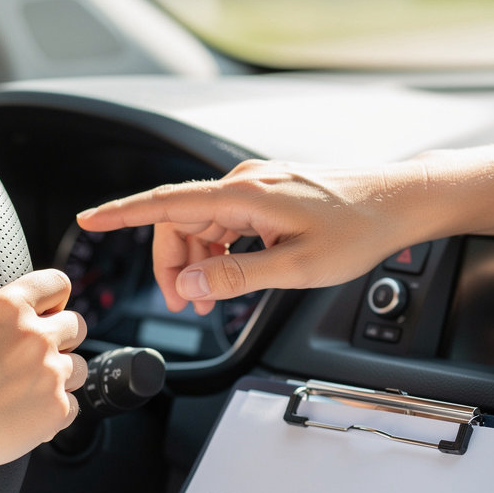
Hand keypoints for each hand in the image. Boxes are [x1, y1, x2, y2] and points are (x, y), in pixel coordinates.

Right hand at [0, 269, 86, 480]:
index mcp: (9, 307)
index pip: (58, 283)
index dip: (53, 297)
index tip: (44, 312)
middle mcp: (37, 337)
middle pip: (76, 325)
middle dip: (60, 337)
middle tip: (32, 355)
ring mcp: (51, 374)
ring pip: (79, 366)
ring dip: (60, 374)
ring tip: (27, 387)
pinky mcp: (57, 409)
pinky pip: (73, 403)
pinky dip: (54, 409)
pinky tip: (26, 411)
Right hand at [77, 159, 430, 314]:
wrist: (404, 201)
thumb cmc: (361, 229)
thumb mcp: (297, 268)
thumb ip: (237, 278)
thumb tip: (192, 285)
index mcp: (244, 196)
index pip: (166, 203)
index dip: (122, 215)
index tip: (89, 220)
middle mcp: (244, 184)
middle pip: (180, 223)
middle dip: (173, 266)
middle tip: (185, 308)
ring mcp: (257, 187)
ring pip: (201, 226)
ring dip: (197, 264)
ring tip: (207, 302)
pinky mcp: (270, 195)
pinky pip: (224, 224)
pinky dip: (218, 253)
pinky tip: (228, 277)